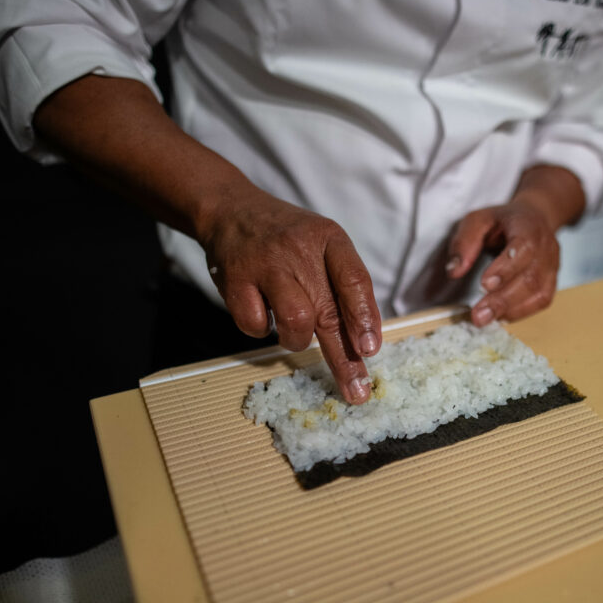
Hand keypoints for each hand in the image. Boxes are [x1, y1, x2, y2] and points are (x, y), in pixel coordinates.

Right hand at [200, 192, 381, 403]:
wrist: (232, 211)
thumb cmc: (288, 241)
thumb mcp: (323, 247)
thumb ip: (344, 286)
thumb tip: (365, 342)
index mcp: (330, 240)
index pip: (354, 280)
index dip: (365, 318)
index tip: (370, 350)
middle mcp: (299, 250)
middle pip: (328, 313)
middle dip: (344, 359)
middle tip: (356, 391)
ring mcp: (265, 265)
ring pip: (294, 322)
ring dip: (297, 340)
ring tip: (292, 330)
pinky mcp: (234, 280)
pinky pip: (254, 325)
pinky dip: (261, 329)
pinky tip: (261, 311)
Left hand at [446, 201, 560, 325]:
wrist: (534, 218)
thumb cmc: (502, 221)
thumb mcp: (477, 220)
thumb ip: (464, 243)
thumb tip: (453, 271)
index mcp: (528, 226)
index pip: (524, 248)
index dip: (506, 268)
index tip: (485, 285)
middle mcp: (546, 246)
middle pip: (531, 277)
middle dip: (503, 299)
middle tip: (479, 315)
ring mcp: (552, 264)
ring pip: (540, 292)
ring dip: (511, 309)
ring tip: (486, 318)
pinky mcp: (552, 280)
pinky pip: (542, 300)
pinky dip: (522, 312)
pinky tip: (502, 316)